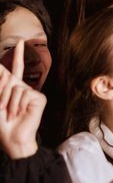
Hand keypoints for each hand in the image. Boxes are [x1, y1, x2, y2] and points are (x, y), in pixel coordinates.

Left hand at [0, 41, 45, 157]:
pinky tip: (20, 114)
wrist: (12, 140)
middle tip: (3, 109)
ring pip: (15, 88)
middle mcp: (23, 88)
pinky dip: (17, 105)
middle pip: (8, 78)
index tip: (20, 41)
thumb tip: (2, 72)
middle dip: (2, 94)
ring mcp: (32, 93)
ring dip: (8, 103)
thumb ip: (0, 86)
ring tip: (11, 115)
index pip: (14, 68)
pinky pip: (24, 94)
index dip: (17, 55)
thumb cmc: (2, 125)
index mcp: (12, 89)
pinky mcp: (39, 98)